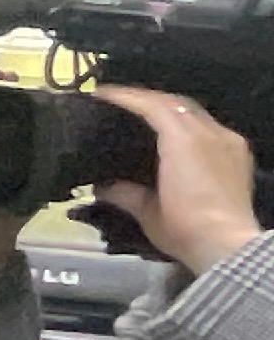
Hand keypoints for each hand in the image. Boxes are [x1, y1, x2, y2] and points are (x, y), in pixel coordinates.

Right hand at [93, 87, 262, 275]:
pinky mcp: (239, 153)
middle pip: (175, 102)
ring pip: (195, 112)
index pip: (152, 105)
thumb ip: (124, 192)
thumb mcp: (146, 211)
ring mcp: (228, 141)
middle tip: (121, 103)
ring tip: (147, 117)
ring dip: (170, 110)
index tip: (101, 94)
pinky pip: (211, 127)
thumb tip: (102, 186)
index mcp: (182, 140)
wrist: (227, 245)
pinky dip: (190, 124)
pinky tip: (179, 136)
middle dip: (147, 98)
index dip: (125, 96)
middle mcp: (208, 132)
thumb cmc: (183, 226)